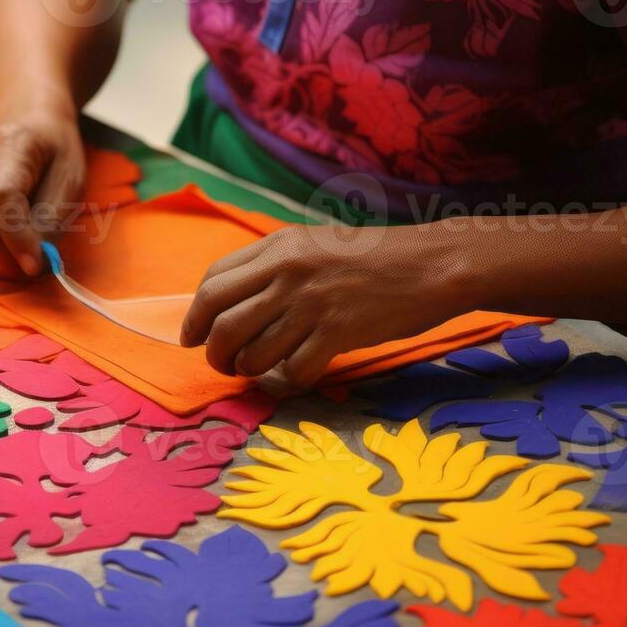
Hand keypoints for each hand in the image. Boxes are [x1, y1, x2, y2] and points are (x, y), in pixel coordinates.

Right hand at [0, 110, 85, 275]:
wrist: (31, 123)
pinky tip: (8, 230)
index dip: (16, 237)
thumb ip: (52, 220)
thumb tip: (33, 262)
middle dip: (6, 251)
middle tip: (35, 262)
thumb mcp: (71, 181)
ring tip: (25, 243)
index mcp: (12, 143)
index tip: (35, 265)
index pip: (1, 196)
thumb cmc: (56, 153)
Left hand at [179, 223, 476, 388]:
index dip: (195, 315)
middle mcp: (288, 272)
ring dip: (247, 370)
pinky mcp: (337, 332)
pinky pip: (293, 370)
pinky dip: (287, 381)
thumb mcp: (313, 245)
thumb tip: (228, 304)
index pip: (213, 282)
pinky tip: (294, 375)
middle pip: (221, 321)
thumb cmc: (372, 258)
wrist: (432, 264)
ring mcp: (311, 303)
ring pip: (251, 352)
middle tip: (220, 364)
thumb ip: (271, 267)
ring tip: (256, 370)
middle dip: (212, 351)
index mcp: (277, 247)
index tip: (194, 335)